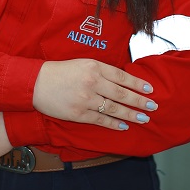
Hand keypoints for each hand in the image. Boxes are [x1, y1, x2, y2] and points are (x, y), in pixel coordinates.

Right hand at [32, 59, 156, 129]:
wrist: (36, 83)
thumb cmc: (60, 72)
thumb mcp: (82, 64)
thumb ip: (101, 71)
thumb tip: (122, 81)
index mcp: (94, 67)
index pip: (122, 76)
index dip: (138, 84)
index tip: (150, 89)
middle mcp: (92, 82)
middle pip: (122, 94)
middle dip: (139, 101)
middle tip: (153, 106)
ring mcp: (85, 99)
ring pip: (114, 109)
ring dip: (131, 115)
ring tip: (144, 118)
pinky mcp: (78, 114)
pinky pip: (100, 120)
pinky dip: (114, 124)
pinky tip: (124, 126)